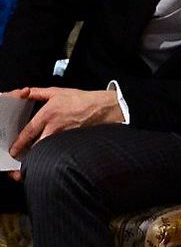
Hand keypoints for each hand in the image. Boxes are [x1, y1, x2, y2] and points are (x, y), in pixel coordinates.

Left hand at [8, 87, 123, 160]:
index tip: (13, 150)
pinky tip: (51, 151)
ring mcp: (63, 136)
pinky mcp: (71, 141)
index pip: (28, 132)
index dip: (19, 143)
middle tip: (22, 155)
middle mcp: (54, 128)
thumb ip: (38, 92)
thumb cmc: (81, 100)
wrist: (102, 108)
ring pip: (47, 149)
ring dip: (40, 152)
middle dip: (28, 151)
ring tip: (35, 154)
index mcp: (48, 115)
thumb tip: (24, 93)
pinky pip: (58, 149)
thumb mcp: (58, 91)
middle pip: (36, 145)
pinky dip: (52, 151)